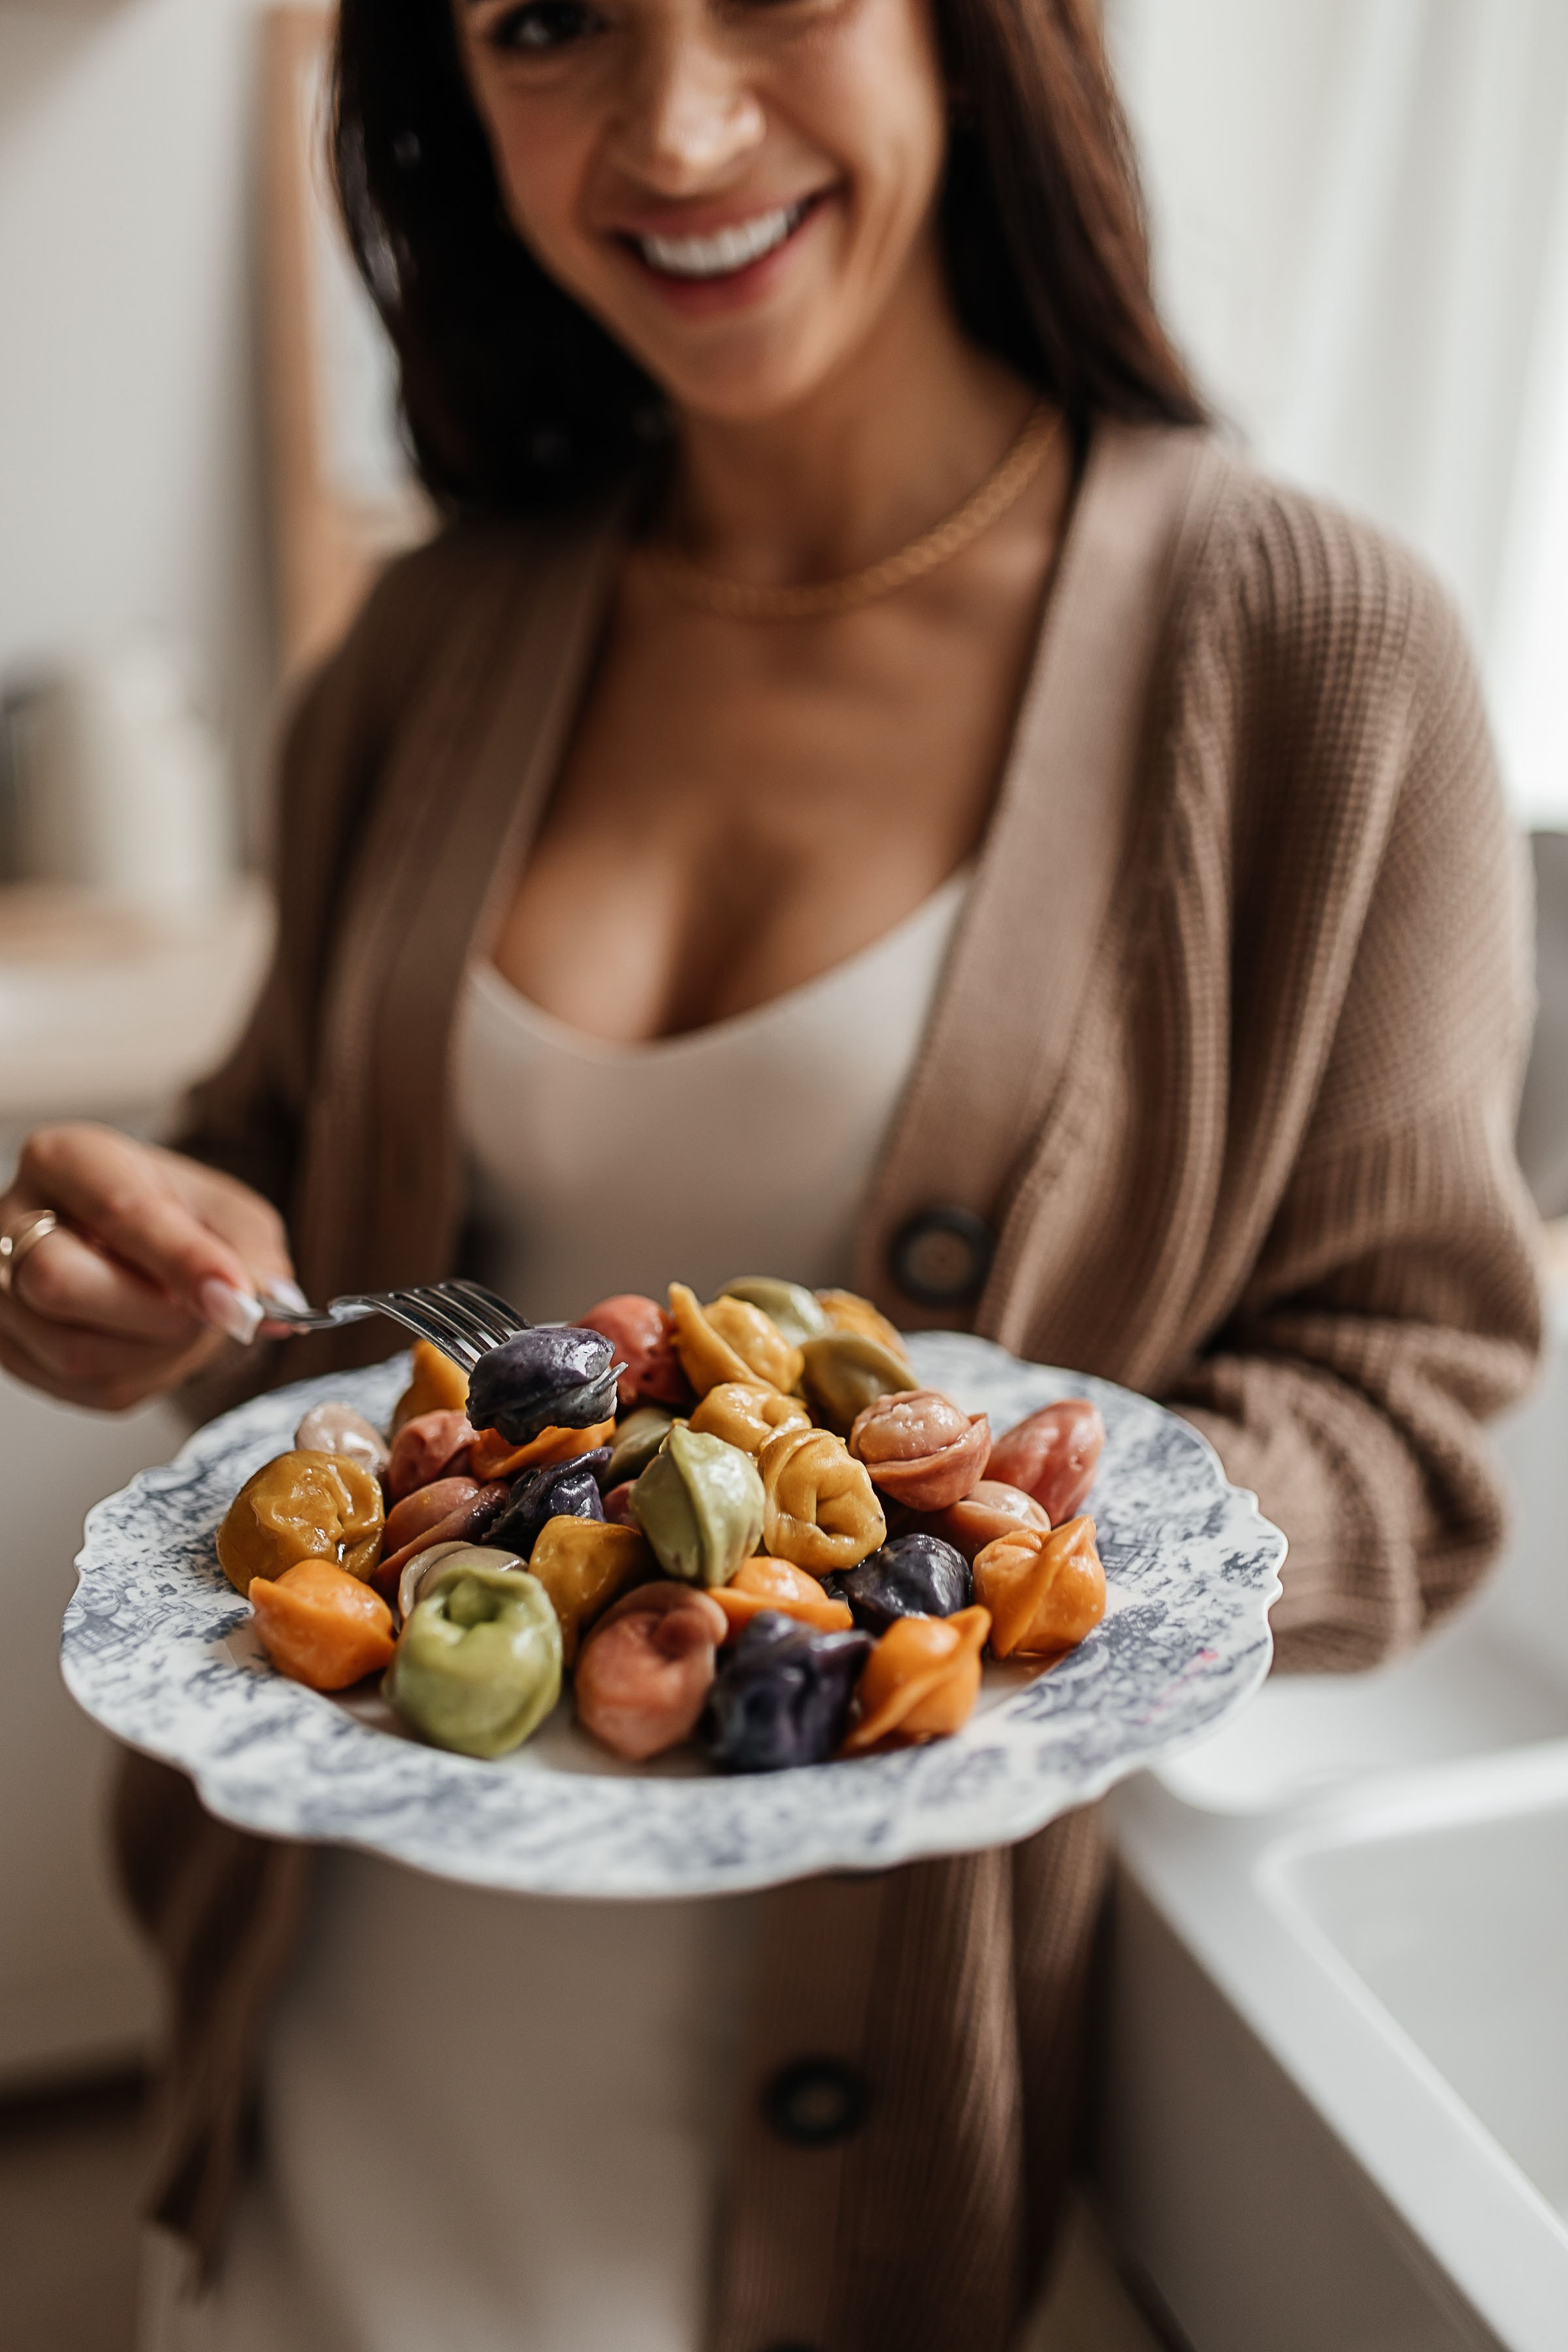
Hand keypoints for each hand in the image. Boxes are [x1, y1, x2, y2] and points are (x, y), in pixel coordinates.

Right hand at [0, 1123, 299, 1411]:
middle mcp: (15, 1218)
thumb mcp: (228, 1214)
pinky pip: (80, 1389)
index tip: (234, 1295)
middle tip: (211, 1311)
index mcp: (68, 1159)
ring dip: (157, 1355)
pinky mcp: (10, 1347)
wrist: (136, 1246)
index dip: (180, 1260)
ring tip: (188, 1325)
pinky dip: (142, 1378)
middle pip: (60, 1283)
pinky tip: (158, 1347)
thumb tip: (270, 1307)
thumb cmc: (176, 1218)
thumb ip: (251, 1253)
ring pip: (71, 1349)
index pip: (116, 1209)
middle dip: (157, 1315)